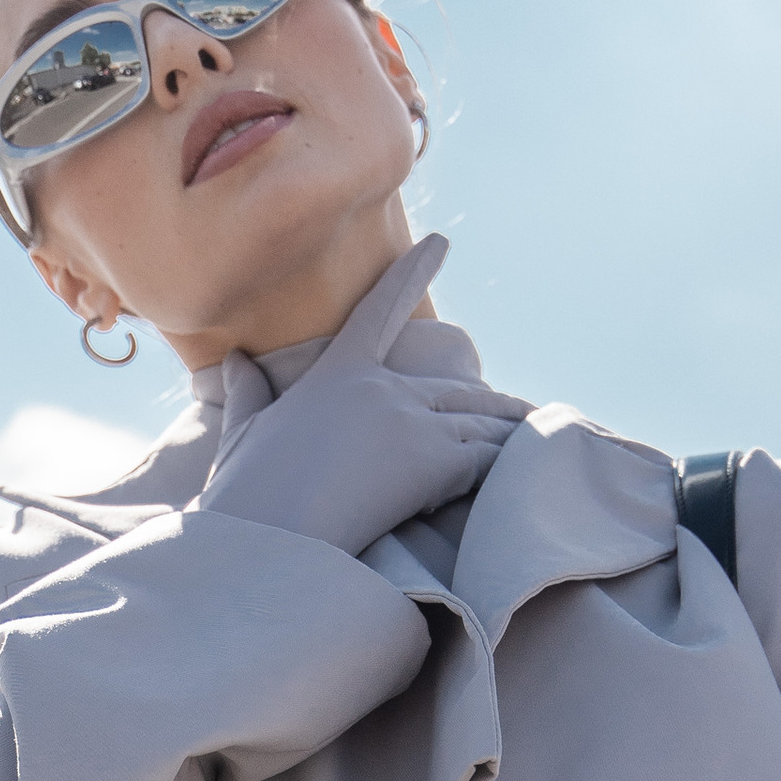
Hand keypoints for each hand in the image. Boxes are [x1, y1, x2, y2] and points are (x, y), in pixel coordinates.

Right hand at [193, 233, 527, 555]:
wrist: (266, 539)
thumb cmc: (246, 494)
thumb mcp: (244, 434)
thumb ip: (248, 393)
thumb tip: (234, 361)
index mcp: (338, 372)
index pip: (383, 308)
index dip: (414, 272)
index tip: (441, 242)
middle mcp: (381, 386)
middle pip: (456, 391)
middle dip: (493, 409)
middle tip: (525, 412)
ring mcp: (408, 419)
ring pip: (479, 423)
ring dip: (510, 438)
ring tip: (546, 440)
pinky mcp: (429, 460)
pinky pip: (485, 457)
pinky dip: (507, 466)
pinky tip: (533, 472)